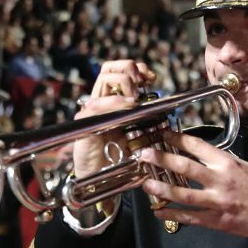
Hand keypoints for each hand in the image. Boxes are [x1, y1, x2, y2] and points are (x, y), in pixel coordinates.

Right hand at [72, 60, 154, 179]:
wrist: (99, 178)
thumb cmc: (117, 157)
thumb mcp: (136, 133)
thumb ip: (144, 117)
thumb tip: (162, 104)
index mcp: (113, 100)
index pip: (120, 71)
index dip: (136, 68)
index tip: (150, 78)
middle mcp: (101, 101)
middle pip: (109, 68)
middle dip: (129, 69)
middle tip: (141, 84)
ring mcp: (92, 110)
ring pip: (104, 80)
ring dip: (124, 83)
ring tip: (135, 99)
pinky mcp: (85, 123)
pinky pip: (98, 105)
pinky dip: (115, 102)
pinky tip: (128, 107)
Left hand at [138, 131, 247, 247]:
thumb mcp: (246, 166)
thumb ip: (224, 162)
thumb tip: (204, 156)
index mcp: (228, 163)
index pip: (197, 146)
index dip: (177, 139)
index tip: (164, 135)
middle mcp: (221, 180)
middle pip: (185, 167)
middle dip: (162, 159)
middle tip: (145, 154)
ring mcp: (218, 201)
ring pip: (183, 194)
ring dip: (162, 188)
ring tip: (147, 184)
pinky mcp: (218, 220)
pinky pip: (190, 217)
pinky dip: (173, 214)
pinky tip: (160, 211)